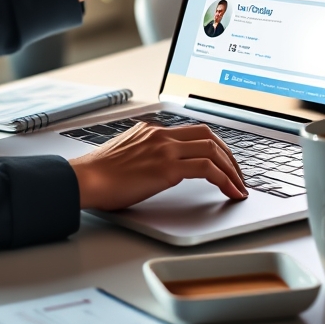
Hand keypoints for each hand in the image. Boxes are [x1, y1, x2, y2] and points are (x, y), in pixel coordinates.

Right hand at [70, 122, 247, 209]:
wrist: (85, 178)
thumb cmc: (98, 174)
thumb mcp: (125, 154)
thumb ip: (144, 154)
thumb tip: (155, 168)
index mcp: (151, 131)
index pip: (193, 131)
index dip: (214, 146)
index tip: (223, 161)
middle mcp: (161, 135)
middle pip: (209, 136)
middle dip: (229, 156)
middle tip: (237, 174)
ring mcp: (165, 149)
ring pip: (213, 150)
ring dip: (232, 169)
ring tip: (239, 186)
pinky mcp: (167, 167)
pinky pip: (207, 169)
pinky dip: (225, 180)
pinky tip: (231, 192)